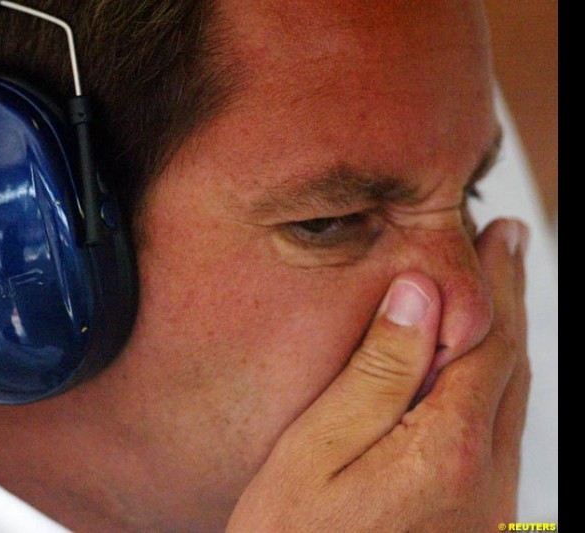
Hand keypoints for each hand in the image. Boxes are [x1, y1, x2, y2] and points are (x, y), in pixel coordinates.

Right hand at [227, 219, 529, 531]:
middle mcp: (484, 479)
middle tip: (506, 246)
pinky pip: (499, 435)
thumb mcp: (317, 450)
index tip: (494, 236)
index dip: (492, 282)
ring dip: (505, 339)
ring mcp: (485, 507)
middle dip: (509, 300)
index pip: (484, 342)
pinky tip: (479, 371)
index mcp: (446, 449)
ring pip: (511, 401)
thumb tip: (420, 300)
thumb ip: (376, 374)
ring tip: (498, 293)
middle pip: (510, 366)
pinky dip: (495, 385)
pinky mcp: (474, 522)